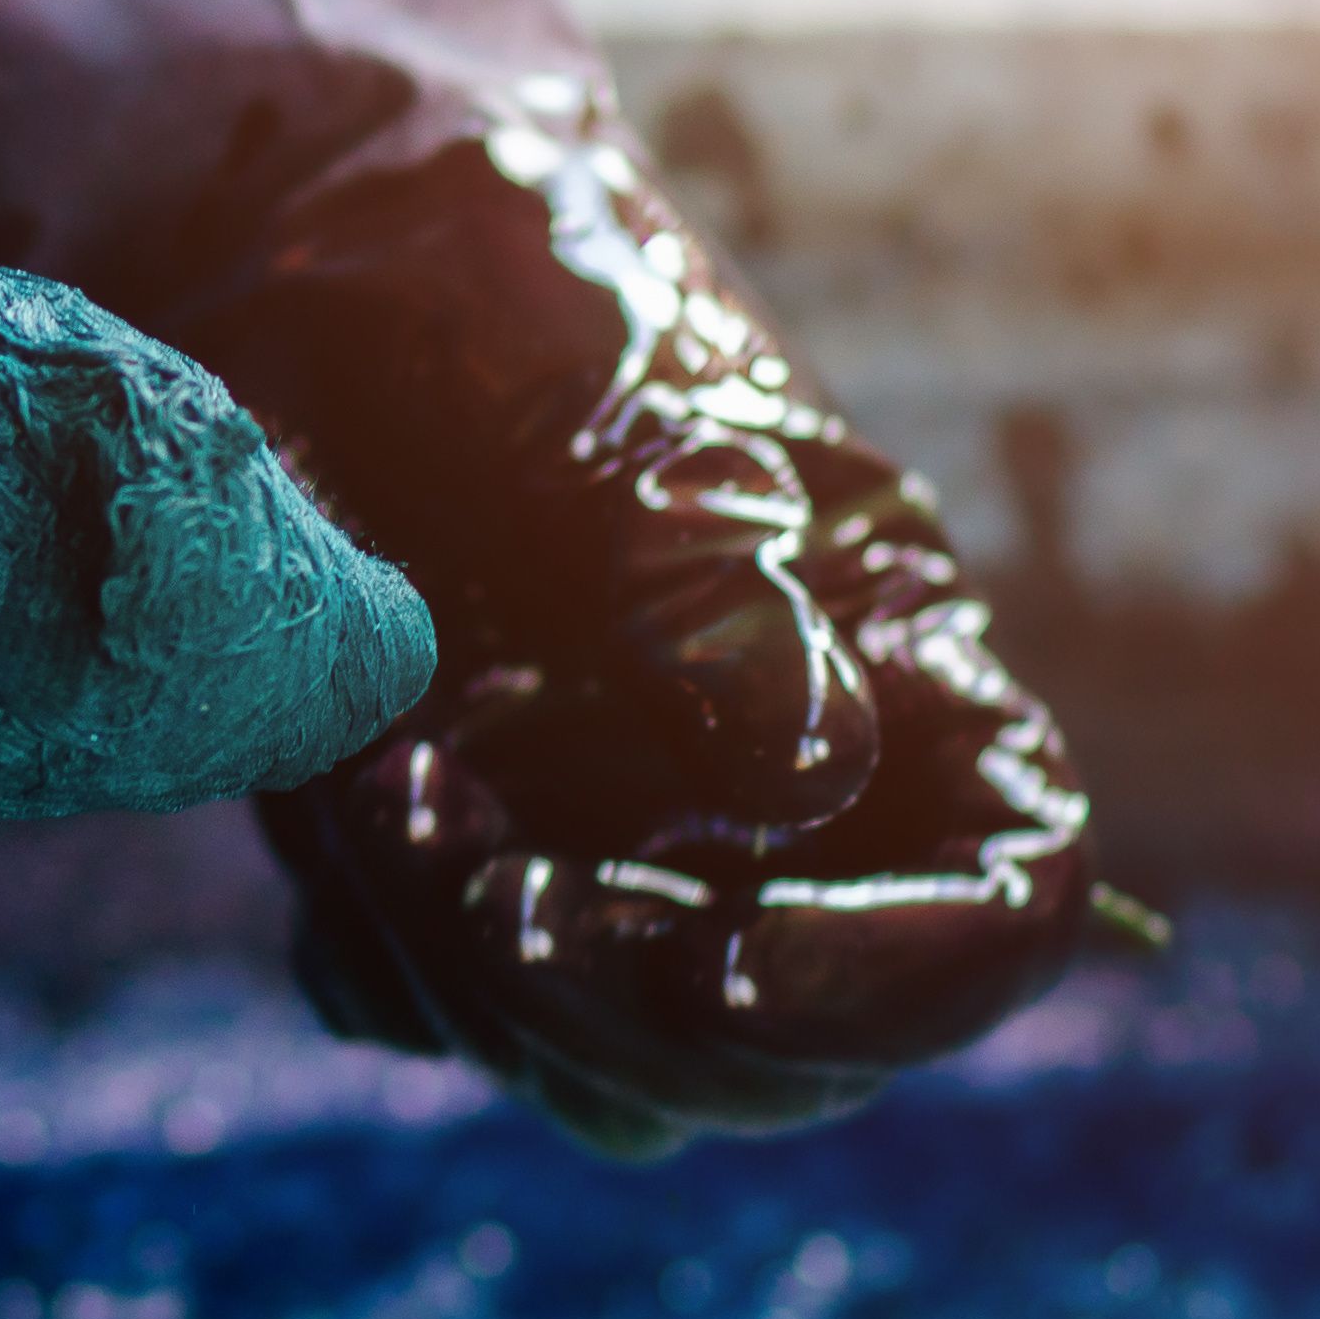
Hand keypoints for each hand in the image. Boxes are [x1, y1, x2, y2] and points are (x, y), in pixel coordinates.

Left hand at [233, 114, 1095, 1156]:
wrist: (309, 246)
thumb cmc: (510, 299)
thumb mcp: (622, 416)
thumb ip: (716, 592)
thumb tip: (812, 771)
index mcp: (895, 674)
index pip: (1010, 894)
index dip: (908, 972)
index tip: (726, 957)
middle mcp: (786, 803)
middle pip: (796, 1053)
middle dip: (636, 1003)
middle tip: (483, 873)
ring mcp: (621, 849)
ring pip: (607, 1072)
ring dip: (483, 979)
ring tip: (381, 788)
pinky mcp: (464, 867)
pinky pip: (435, 1015)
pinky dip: (377, 953)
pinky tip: (331, 806)